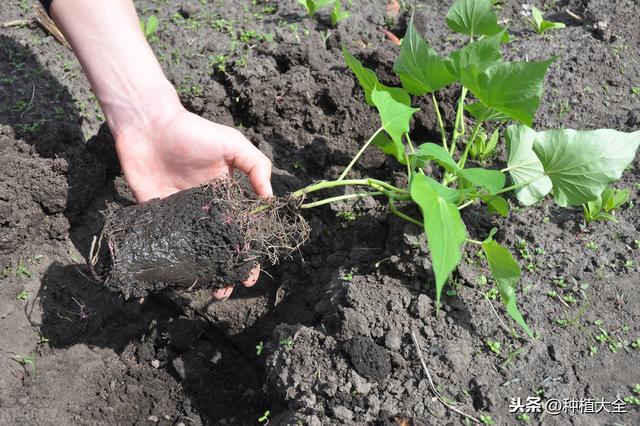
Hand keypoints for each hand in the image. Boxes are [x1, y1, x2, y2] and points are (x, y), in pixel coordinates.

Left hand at [113, 101, 271, 299]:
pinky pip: (167, 243)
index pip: (242, 229)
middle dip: (229, 269)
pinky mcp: (156, 215)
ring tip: (212, 289)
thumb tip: (270, 201)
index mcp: (226, 196)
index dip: (250, 251)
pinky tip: (182, 278)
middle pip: (220, 245)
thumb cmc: (194, 133)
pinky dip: (175, 262)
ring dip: (205, 271)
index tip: (252, 271)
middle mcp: (205, 210)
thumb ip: (256, 167)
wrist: (148, 126)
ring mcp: (181, 215)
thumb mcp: (233, 144)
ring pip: (196, 250)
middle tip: (232, 287)